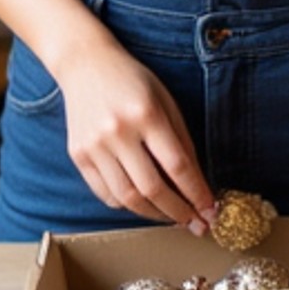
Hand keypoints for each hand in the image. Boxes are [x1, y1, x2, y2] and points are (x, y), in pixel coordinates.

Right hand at [56, 34, 215, 228]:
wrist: (85, 64)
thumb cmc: (132, 81)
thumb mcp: (165, 101)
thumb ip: (182, 141)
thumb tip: (198, 185)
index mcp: (146, 113)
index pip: (177, 166)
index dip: (197, 194)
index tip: (211, 212)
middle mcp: (118, 131)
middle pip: (152, 188)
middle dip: (179, 212)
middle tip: (196, 225)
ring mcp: (94, 145)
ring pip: (127, 198)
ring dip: (154, 215)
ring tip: (172, 218)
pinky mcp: (78, 155)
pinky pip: (105, 194)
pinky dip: (127, 205)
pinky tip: (143, 203)